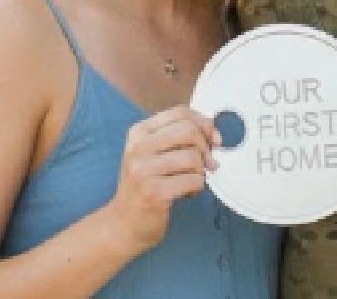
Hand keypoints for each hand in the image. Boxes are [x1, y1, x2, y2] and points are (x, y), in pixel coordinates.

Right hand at [106, 105, 219, 255]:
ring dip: (201, 171)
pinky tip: (187, 193)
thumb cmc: (143, 187)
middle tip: (208, 163)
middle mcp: (138, 148)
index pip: (180, 112)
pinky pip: (193, 180)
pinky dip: (198, 187)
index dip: (203, 123)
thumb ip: (176, 138)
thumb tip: (213, 132)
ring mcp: (145, 171)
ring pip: (193, 157)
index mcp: (139, 132)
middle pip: (188, 131)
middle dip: (205, 147)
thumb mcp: (151, 154)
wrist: (123, 225)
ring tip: (192, 181)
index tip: (214, 138)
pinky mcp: (155, 193)